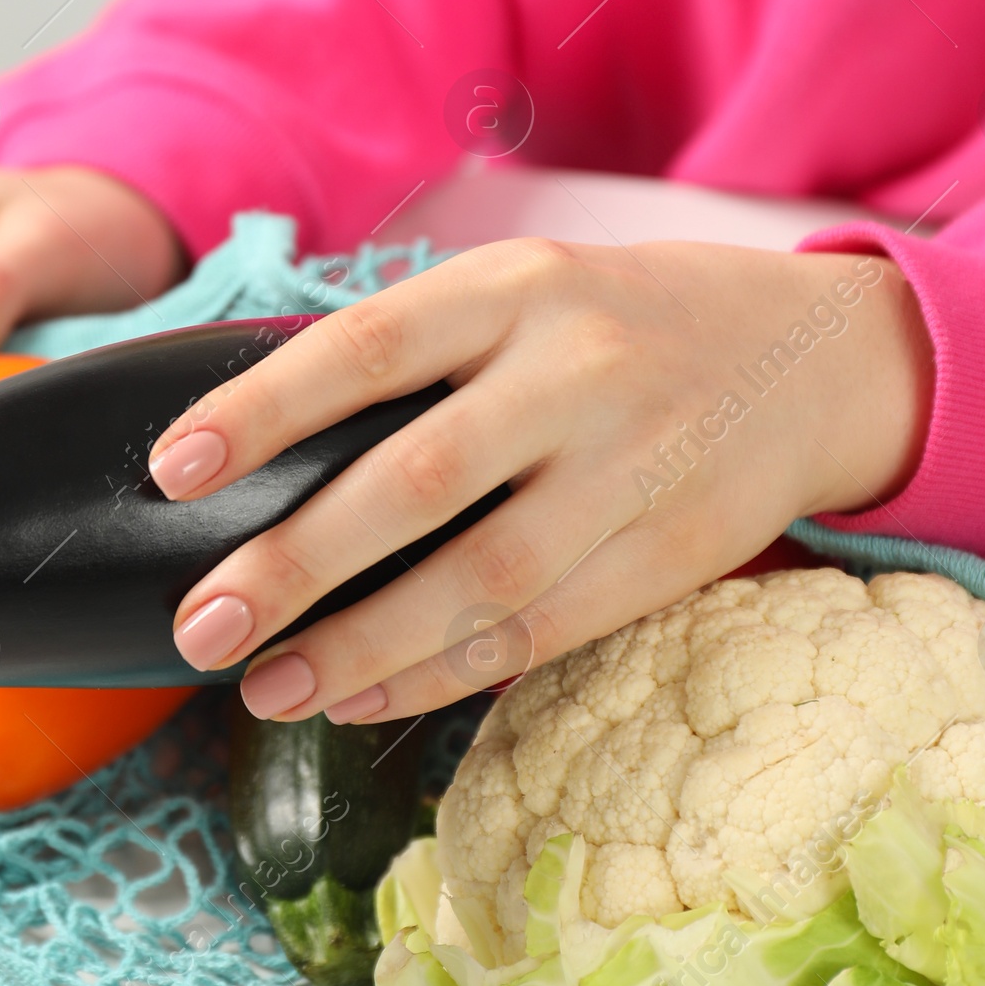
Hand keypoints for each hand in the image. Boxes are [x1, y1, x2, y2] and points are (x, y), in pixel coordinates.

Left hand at [147, 238, 933, 721]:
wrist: (812, 358)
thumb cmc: (619, 325)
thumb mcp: (524, 291)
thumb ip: (415, 353)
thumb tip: (254, 447)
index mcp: (516, 287)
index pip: (369, 345)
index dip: (263, 408)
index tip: (172, 471)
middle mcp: (577, 371)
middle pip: (415, 480)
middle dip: (293, 563)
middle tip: (201, 627)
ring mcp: (634, 468)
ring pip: (481, 579)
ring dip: (361, 647)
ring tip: (267, 690)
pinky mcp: (674, 554)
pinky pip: (542, 633)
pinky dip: (442, 674)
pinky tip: (362, 697)